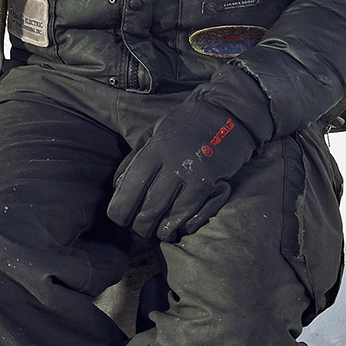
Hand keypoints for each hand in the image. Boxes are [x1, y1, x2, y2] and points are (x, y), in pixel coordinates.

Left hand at [108, 90, 257, 240]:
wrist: (228, 113)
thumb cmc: (187, 124)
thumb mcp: (155, 131)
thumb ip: (135, 158)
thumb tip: (117, 186)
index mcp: (154, 149)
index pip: (129, 188)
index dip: (120, 211)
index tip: (119, 218)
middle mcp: (173, 162)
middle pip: (149, 208)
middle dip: (140, 227)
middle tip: (139, 230)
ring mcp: (195, 173)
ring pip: (172, 216)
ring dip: (162, 230)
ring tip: (157, 232)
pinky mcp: (213, 182)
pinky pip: (195, 214)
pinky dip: (184, 225)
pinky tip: (179, 227)